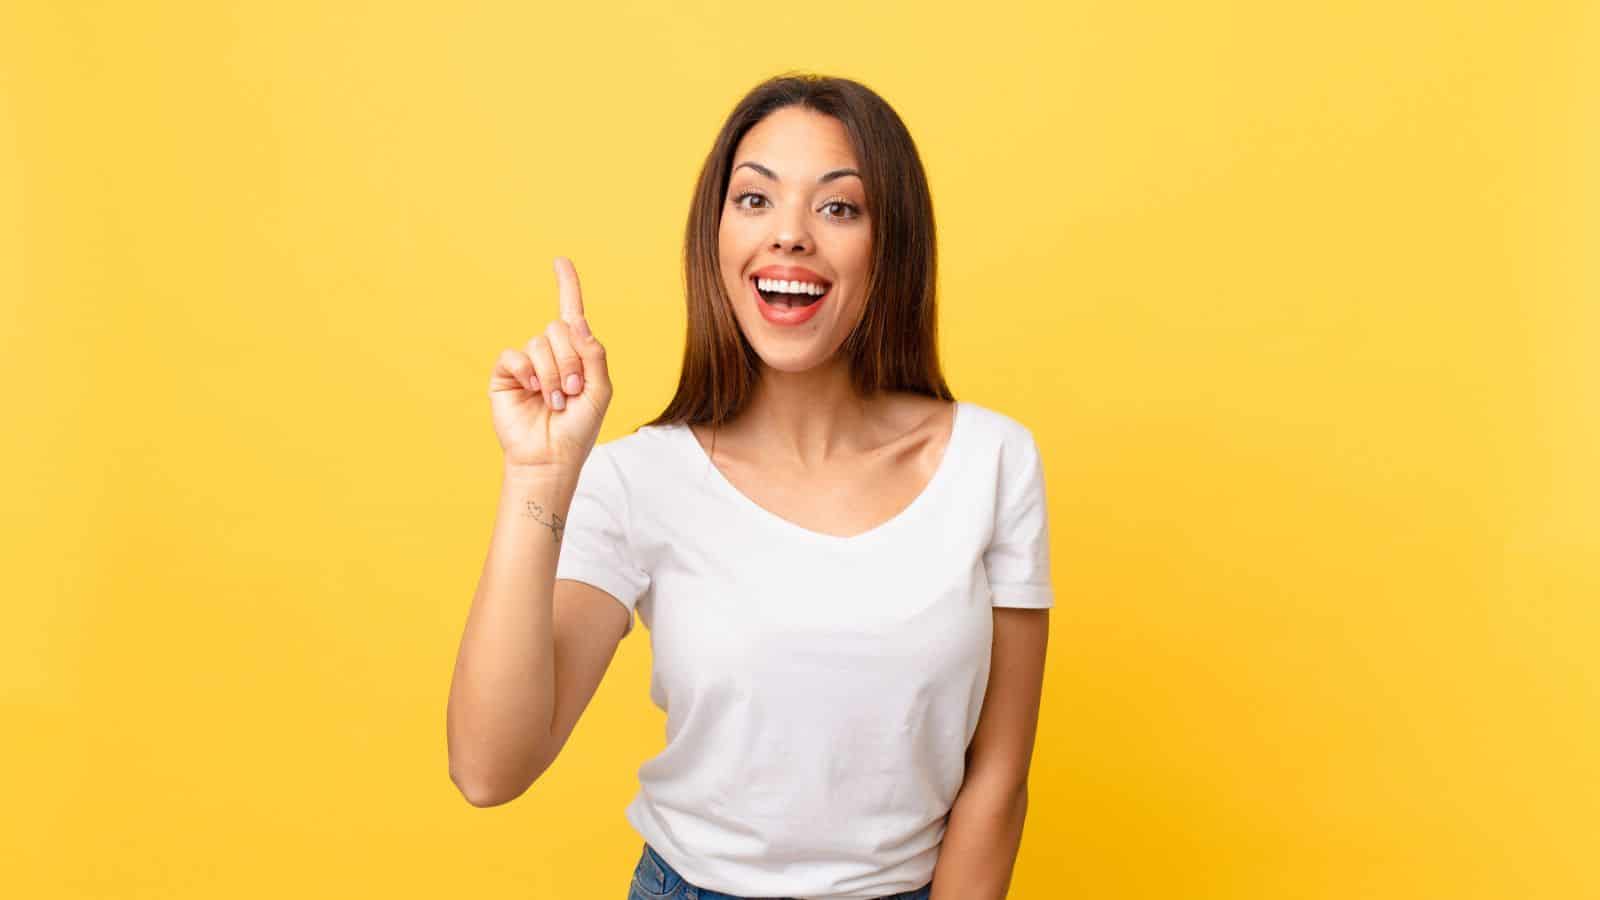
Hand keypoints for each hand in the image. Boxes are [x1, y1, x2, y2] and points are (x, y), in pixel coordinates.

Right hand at [488, 256, 612, 472]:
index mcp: (576, 354)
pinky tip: (532, 392)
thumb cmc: (578, 428)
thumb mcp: (600, 390)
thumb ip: (594, 354)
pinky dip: (528, 373)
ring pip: (540, 343)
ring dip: (554, 374)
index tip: (560, 261)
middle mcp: (550, 353)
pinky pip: (515, 355)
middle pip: (559, 328)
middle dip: (571, 361)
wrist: (551, 456)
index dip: (567, 286)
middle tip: (573, 392)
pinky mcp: (506, 374)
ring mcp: (527, 363)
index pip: (571, 313)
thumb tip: (576, 320)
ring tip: (556, 401)